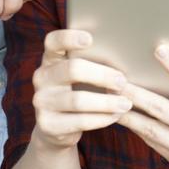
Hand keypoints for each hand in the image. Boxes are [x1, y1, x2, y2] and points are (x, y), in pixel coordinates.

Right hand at [32, 29, 131, 150]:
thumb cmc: (78, 93)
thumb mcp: (80, 77)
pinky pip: (80, 121)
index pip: (53, 42)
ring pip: (78, 99)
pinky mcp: (47, 125)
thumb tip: (127, 60)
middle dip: (102, 75)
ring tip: (125, 103)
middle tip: (122, 81)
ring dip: (107, 102)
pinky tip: (115, 116)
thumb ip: (93, 64)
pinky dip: (101, 119)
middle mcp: (41, 78)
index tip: (90, 39)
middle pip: (72, 69)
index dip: (69, 38)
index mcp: (50, 60)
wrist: (56, 130)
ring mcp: (41, 102)